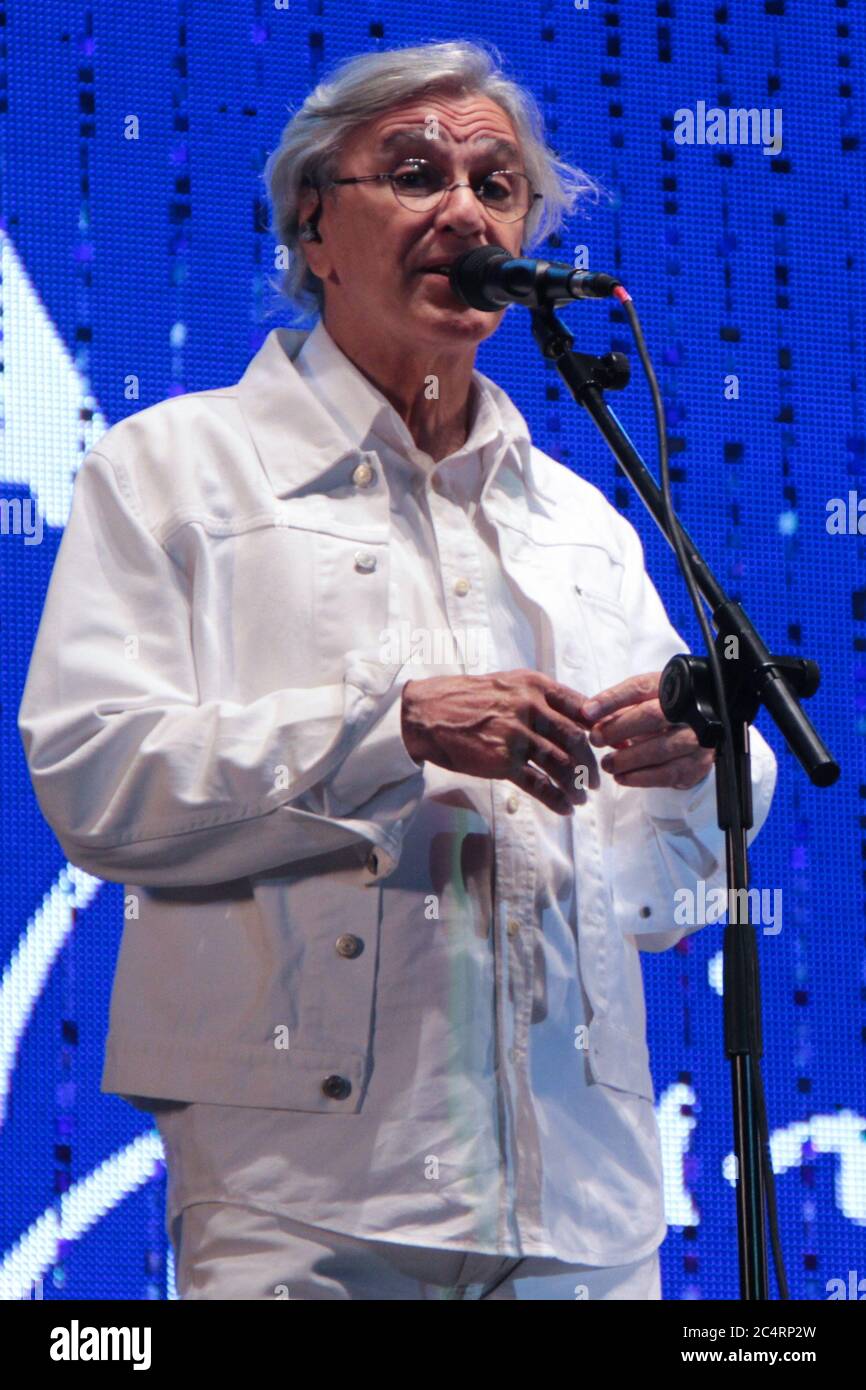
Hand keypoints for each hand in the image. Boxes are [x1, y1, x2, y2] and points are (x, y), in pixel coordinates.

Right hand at [401, 670, 597, 815]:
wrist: (426, 713)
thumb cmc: (466, 699)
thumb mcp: (508, 684)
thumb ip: (539, 697)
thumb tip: (573, 715)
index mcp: (535, 686)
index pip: (581, 707)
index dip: (598, 729)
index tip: (606, 745)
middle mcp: (530, 708)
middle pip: (576, 739)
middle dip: (591, 763)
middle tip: (596, 779)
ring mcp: (516, 736)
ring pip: (561, 764)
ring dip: (577, 785)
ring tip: (582, 797)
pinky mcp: (502, 762)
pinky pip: (538, 784)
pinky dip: (556, 799)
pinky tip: (565, 808)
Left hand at [581, 671, 714, 789]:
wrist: (699, 733)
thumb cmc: (663, 714)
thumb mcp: (644, 701)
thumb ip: (619, 706)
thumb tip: (588, 714)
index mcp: (672, 686)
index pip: (640, 688)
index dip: (612, 700)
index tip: (587, 712)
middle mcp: (689, 710)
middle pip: (651, 716)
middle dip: (618, 729)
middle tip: (596, 739)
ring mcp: (697, 738)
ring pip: (659, 748)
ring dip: (627, 759)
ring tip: (607, 763)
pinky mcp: (698, 764)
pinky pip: (667, 774)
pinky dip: (640, 778)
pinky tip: (622, 777)